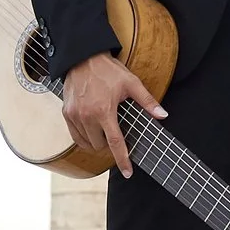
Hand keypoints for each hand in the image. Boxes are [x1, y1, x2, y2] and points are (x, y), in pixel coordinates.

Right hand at [61, 52, 164, 175]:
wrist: (82, 57)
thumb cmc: (108, 70)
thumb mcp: (131, 83)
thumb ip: (147, 101)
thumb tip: (163, 116)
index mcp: (104, 111)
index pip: (114, 143)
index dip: (122, 160)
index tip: (128, 173)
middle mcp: (86, 116)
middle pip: (100, 145)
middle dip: (109, 143)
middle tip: (116, 129)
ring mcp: (74, 116)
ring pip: (87, 143)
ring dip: (97, 141)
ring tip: (104, 127)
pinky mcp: (66, 114)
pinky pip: (76, 136)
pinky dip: (85, 137)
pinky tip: (92, 127)